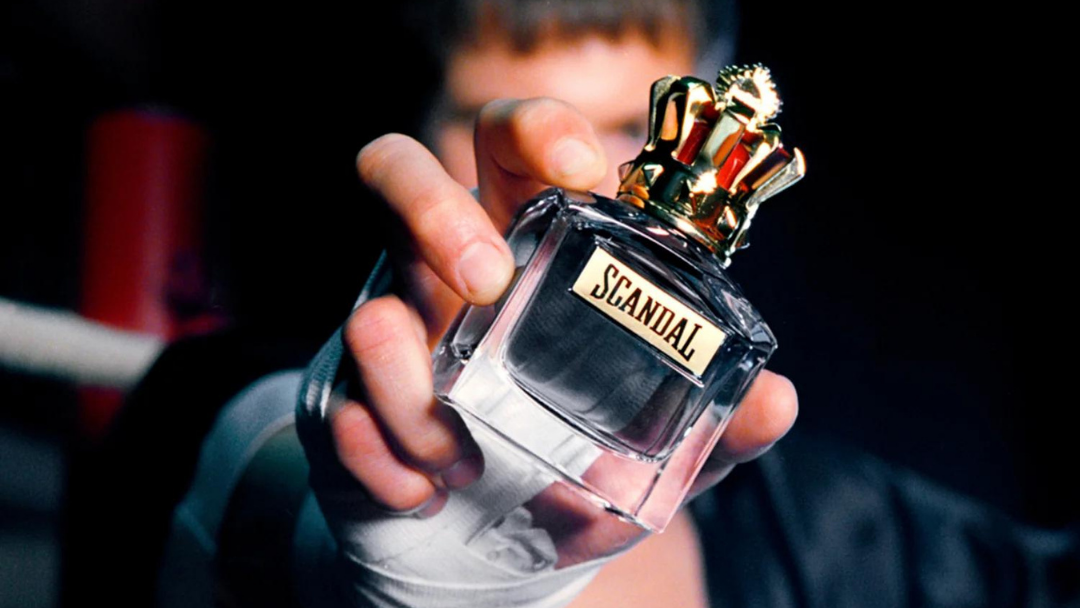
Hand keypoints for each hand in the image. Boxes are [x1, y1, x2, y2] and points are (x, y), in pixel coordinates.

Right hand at [330, 97, 797, 550]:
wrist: (491, 536)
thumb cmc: (574, 457)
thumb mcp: (653, 440)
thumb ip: (717, 422)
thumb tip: (776, 401)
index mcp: (521, 240)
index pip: (508, 139)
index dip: (536, 129)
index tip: (582, 172)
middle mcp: (441, 267)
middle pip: (397, 169)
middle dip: (435, 211)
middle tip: (488, 282)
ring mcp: (389, 328)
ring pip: (363, 304)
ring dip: (409, 383)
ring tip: (462, 455)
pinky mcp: (346, 397)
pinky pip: (342, 411)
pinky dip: (383, 458)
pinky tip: (423, 493)